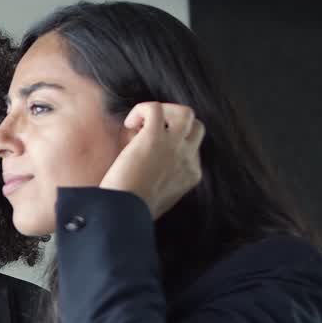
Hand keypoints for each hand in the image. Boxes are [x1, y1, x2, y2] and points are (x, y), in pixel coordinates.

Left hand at [100, 102, 204, 218]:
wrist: (124, 214)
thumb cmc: (133, 211)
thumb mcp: (159, 199)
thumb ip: (162, 182)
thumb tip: (148, 166)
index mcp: (190, 175)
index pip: (192, 148)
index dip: (171, 143)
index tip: (148, 151)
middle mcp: (188, 158)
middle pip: (196, 127)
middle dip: (175, 123)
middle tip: (150, 132)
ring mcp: (175, 146)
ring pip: (185, 113)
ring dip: (165, 111)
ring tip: (143, 124)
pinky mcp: (155, 138)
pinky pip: (155, 108)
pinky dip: (142, 110)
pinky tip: (129, 124)